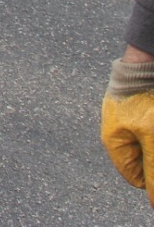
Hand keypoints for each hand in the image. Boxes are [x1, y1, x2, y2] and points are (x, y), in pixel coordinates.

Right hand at [103, 51, 153, 205]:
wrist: (143, 62)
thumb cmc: (145, 100)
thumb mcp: (151, 139)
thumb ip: (153, 170)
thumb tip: (153, 201)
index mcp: (113, 143)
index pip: (136, 178)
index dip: (153, 176)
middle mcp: (114, 132)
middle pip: (141, 160)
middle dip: (152, 155)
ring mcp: (123, 118)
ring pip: (145, 144)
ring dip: (152, 142)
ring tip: (153, 124)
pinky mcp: (133, 107)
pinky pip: (145, 129)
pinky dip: (152, 130)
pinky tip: (153, 115)